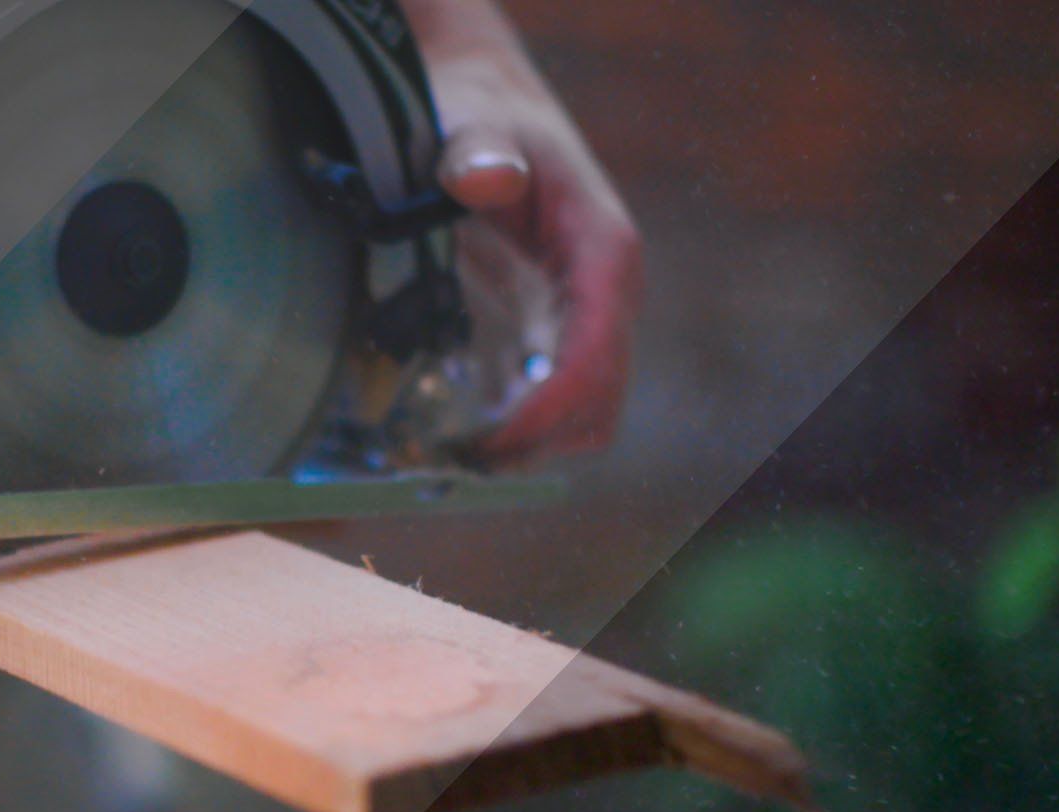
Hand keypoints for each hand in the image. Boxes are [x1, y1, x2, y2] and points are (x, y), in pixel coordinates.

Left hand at [402, 0, 641, 460]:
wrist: (484, 101)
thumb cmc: (478, 109)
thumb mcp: (471, 120)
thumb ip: (477, 150)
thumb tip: (482, 179)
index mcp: (602, 251)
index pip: (594, 358)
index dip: (546, 414)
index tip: (487, 446)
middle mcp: (608, 294)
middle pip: (599, 406)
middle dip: (533, 445)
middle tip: (452, 463)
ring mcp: (586, 316)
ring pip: (584, 416)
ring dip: (526, 449)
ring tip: (450, 457)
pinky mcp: (556, 330)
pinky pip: (553, 402)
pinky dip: (515, 431)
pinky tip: (458, 437)